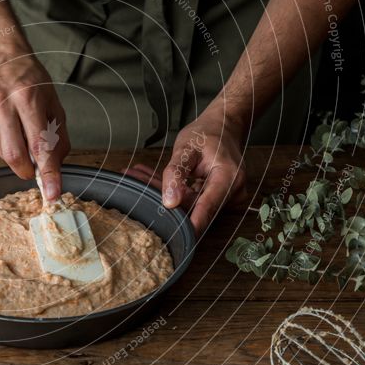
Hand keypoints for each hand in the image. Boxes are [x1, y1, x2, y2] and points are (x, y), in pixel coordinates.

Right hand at [0, 52, 69, 200]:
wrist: (0, 56)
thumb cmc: (31, 79)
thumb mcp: (54, 102)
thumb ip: (57, 137)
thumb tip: (54, 169)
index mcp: (27, 96)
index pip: (39, 145)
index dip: (47, 173)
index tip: (52, 193)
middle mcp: (1, 103)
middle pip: (15, 156)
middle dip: (28, 170)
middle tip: (36, 168)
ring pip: (3, 154)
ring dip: (18, 153)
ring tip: (21, 130)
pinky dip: (5, 142)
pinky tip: (6, 124)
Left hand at [125, 109, 247, 235]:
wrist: (225, 127)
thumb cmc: (208, 133)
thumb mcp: (187, 147)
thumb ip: (176, 173)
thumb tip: (169, 202)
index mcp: (228, 179)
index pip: (205, 209)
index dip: (187, 226)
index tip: (169, 238)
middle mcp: (232, 193)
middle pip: (193, 207)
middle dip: (163, 199)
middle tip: (132, 179)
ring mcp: (227, 198)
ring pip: (190, 204)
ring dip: (165, 193)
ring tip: (136, 174)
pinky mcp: (218, 200)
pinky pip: (193, 200)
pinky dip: (174, 191)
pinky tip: (149, 179)